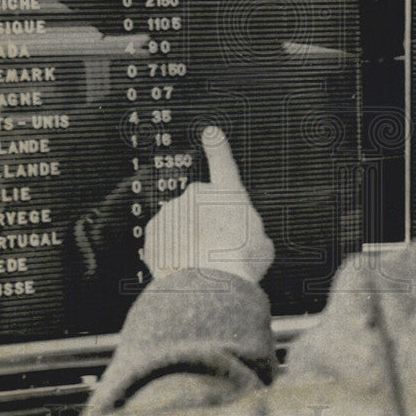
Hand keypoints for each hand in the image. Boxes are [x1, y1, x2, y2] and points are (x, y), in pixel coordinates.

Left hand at [142, 127, 273, 283]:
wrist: (209, 282)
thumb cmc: (240, 262)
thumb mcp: (263, 245)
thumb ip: (254, 234)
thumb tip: (250, 241)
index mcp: (228, 193)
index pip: (223, 162)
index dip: (218, 147)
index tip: (211, 134)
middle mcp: (197, 196)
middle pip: (200, 207)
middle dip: (205, 224)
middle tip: (217, 249)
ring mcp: (172, 212)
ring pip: (179, 225)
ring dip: (187, 240)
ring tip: (202, 264)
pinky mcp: (153, 232)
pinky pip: (162, 241)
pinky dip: (170, 253)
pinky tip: (184, 268)